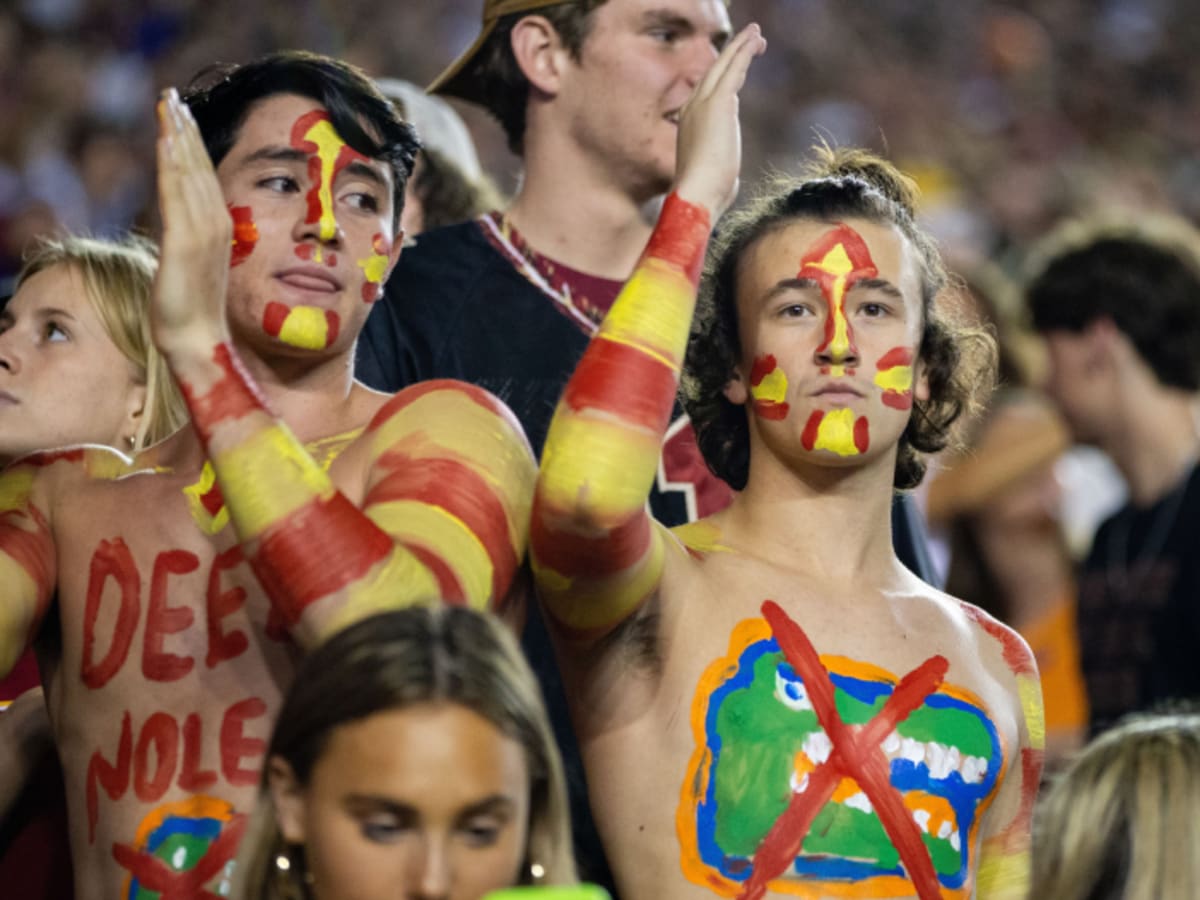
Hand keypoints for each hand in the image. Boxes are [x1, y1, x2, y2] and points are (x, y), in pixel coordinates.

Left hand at [151, 88, 231, 359]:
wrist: (198, 340)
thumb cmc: (192, 314)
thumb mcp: (189, 269)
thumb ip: (187, 245)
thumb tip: (179, 236)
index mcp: (218, 229)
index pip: (203, 178)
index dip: (192, 146)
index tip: (181, 117)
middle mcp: (215, 224)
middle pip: (198, 167)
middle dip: (185, 130)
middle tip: (174, 98)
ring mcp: (202, 231)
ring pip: (188, 172)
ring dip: (178, 135)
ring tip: (169, 105)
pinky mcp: (184, 239)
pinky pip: (177, 190)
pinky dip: (171, 160)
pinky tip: (165, 137)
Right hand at [673, 23, 765, 219]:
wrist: (696, 195)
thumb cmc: (706, 195)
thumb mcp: (714, 177)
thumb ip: (720, 169)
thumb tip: (730, 180)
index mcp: (689, 123)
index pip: (707, 92)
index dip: (723, 76)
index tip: (737, 68)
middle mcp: (692, 108)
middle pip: (714, 72)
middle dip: (732, 54)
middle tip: (750, 40)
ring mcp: (703, 103)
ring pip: (724, 65)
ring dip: (741, 47)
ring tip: (757, 34)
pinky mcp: (719, 103)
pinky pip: (734, 68)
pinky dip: (745, 51)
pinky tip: (756, 41)